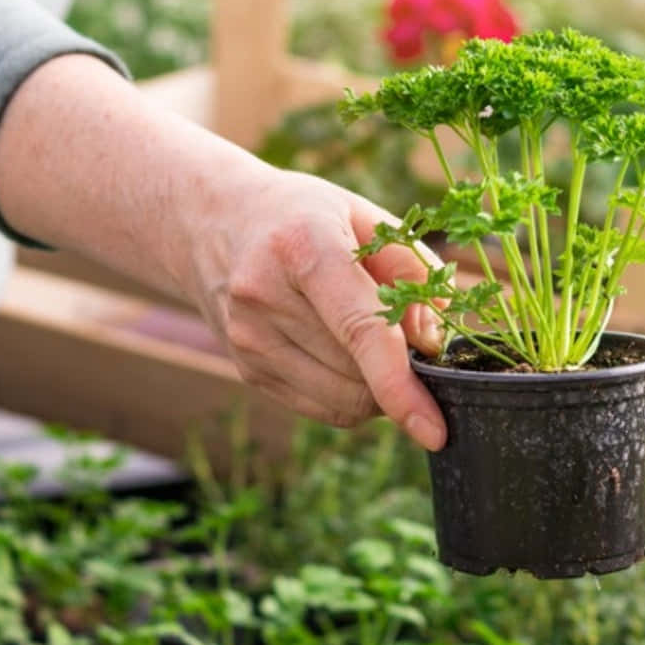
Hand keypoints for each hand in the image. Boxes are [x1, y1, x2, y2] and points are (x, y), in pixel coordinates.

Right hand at [0, 53, 447, 450]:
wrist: (210, 220)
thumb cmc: (304, 215)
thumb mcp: (365, 215)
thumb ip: (414, 269)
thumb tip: (433, 343)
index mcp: (303, 245)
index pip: (360, 329)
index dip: (400, 385)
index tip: (434, 428)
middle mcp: (265, 296)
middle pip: (358, 373)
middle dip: (401, 370)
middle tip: (407, 332)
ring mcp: (248, 339)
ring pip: (343, 401)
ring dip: (376, 388)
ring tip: (369, 338)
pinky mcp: (246, 369)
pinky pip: (323, 408)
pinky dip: (351, 395)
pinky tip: (343, 353)